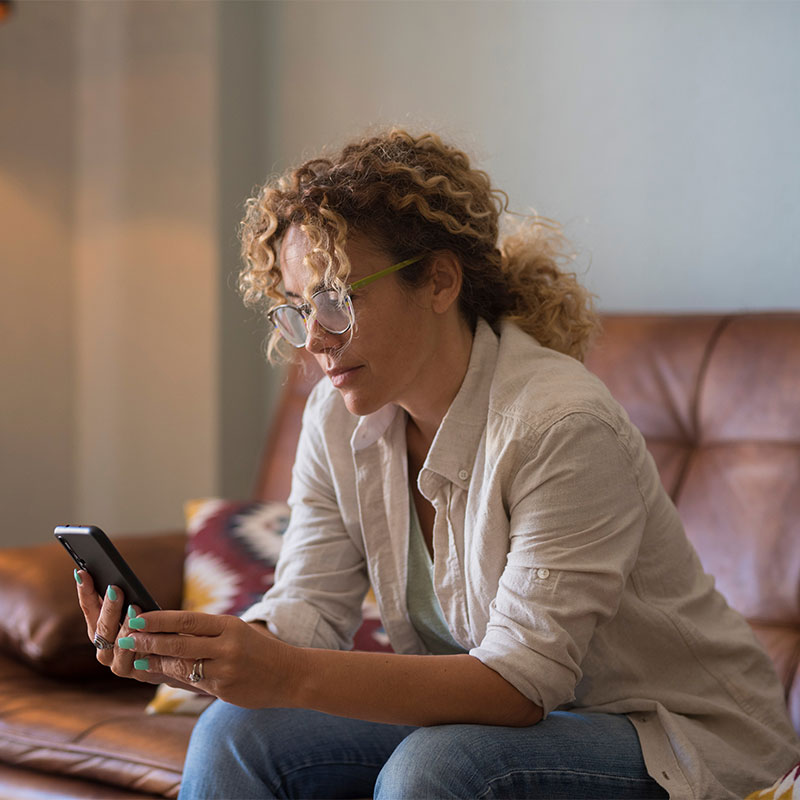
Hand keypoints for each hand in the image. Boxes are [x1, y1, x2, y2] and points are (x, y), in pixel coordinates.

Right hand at [74, 569, 200, 690]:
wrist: (177, 658)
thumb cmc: (156, 627)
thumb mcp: (142, 610)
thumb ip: (128, 599)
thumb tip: (118, 576)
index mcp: (101, 629)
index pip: (89, 608)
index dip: (85, 591)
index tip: (82, 572)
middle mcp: (104, 647)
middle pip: (101, 627)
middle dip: (108, 607)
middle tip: (115, 588)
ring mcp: (117, 663)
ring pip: (117, 643)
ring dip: (124, 625)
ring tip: (134, 607)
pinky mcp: (136, 674)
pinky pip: (134, 659)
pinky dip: (139, 644)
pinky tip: (146, 631)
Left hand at [114, 611, 298, 707]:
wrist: (290, 674)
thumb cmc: (258, 649)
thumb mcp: (236, 632)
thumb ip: (206, 634)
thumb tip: (166, 632)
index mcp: (230, 625)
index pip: (188, 619)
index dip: (159, 619)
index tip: (137, 617)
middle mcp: (227, 646)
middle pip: (179, 643)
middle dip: (149, 642)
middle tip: (126, 639)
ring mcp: (225, 670)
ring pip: (181, 666)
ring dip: (155, 662)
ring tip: (135, 658)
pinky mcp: (224, 691)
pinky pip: (192, 683)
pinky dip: (173, 677)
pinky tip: (158, 673)